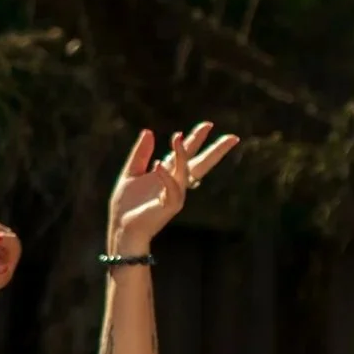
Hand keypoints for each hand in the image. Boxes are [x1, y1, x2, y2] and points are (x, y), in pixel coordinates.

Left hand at [104, 124, 239, 256]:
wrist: (121, 228)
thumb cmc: (126, 205)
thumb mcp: (131, 172)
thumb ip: (141, 154)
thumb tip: (150, 132)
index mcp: (168, 175)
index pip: (187, 154)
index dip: (197, 139)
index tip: (208, 125)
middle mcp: (176, 184)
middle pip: (201, 164)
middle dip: (216, 151)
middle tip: (232, 137)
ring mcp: (175, 195)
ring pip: (185, 171)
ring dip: (181, 154)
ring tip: (177, 137)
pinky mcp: (169, 206)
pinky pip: (172, 188)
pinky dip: (166, 176)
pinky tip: (158, 164)